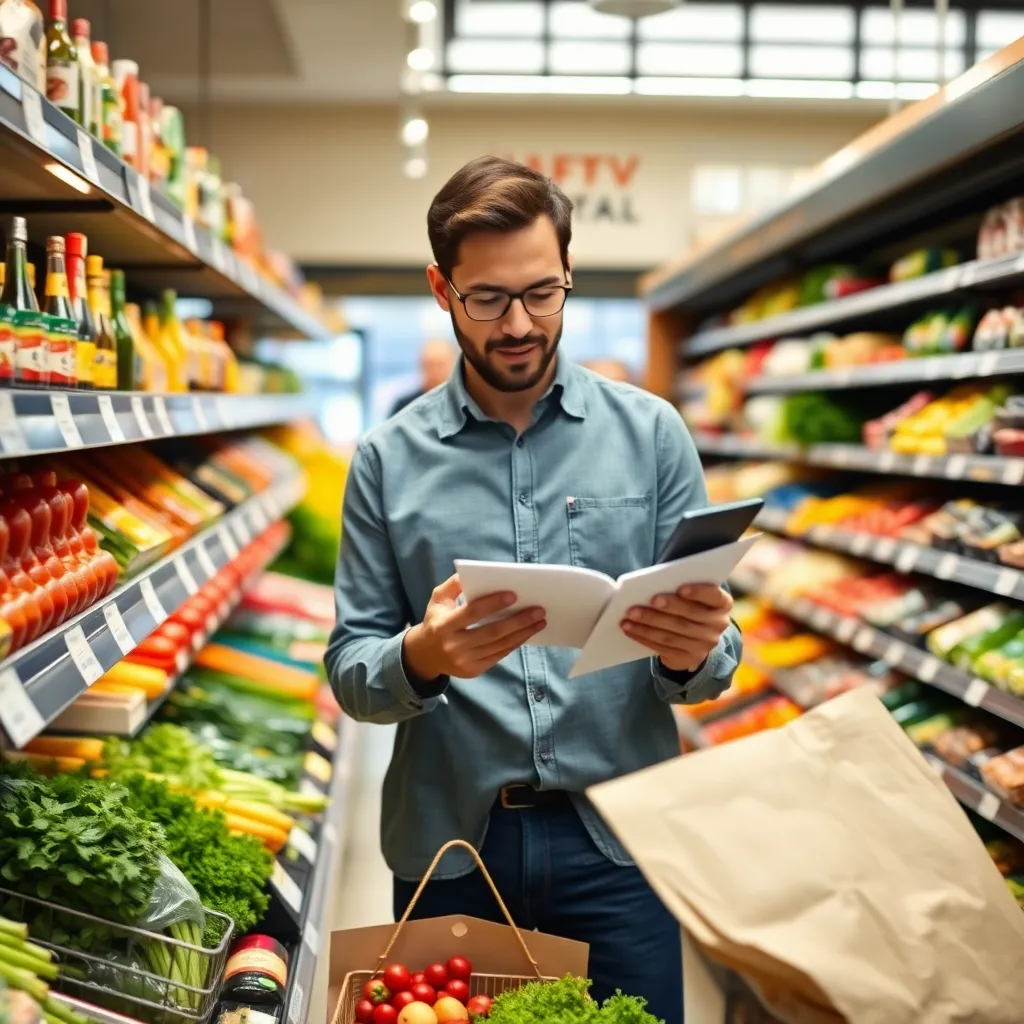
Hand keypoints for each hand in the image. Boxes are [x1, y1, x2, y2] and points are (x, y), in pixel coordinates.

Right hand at [403, 574, 545, 679]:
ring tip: (540, 621)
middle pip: (491, 632)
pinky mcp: (473, 671)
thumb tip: (473, 573)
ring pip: (499, 646)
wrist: (425, 655)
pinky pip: (498, 656)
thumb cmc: (436, 620)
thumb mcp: (438, 599)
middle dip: (518, 621)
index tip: (514, 595)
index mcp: (443, 625)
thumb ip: (454, 585)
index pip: (472, 613)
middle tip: (539, 610)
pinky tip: (527, 633)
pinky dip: (514, 644)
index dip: (493, 604)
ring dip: (522, 633)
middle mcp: (454, 646)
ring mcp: (464, 661)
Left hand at [620, 583, 732, 672]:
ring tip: (629, 615)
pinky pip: (663, 646)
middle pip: (690, 616)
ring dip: (648, 623)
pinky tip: (629, 629)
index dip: (699, 593)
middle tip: (648, 600)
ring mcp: (704, 645)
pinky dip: (643, 636)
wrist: (694, 639)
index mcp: (722, 604)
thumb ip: (681, 589)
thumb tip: (655, 583)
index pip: (715, 596)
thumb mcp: (693, 596)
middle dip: (667, 608)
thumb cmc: (688, 606)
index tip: (680, 588)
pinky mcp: (688, 658)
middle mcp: (718, 625)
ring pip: (673, 633)